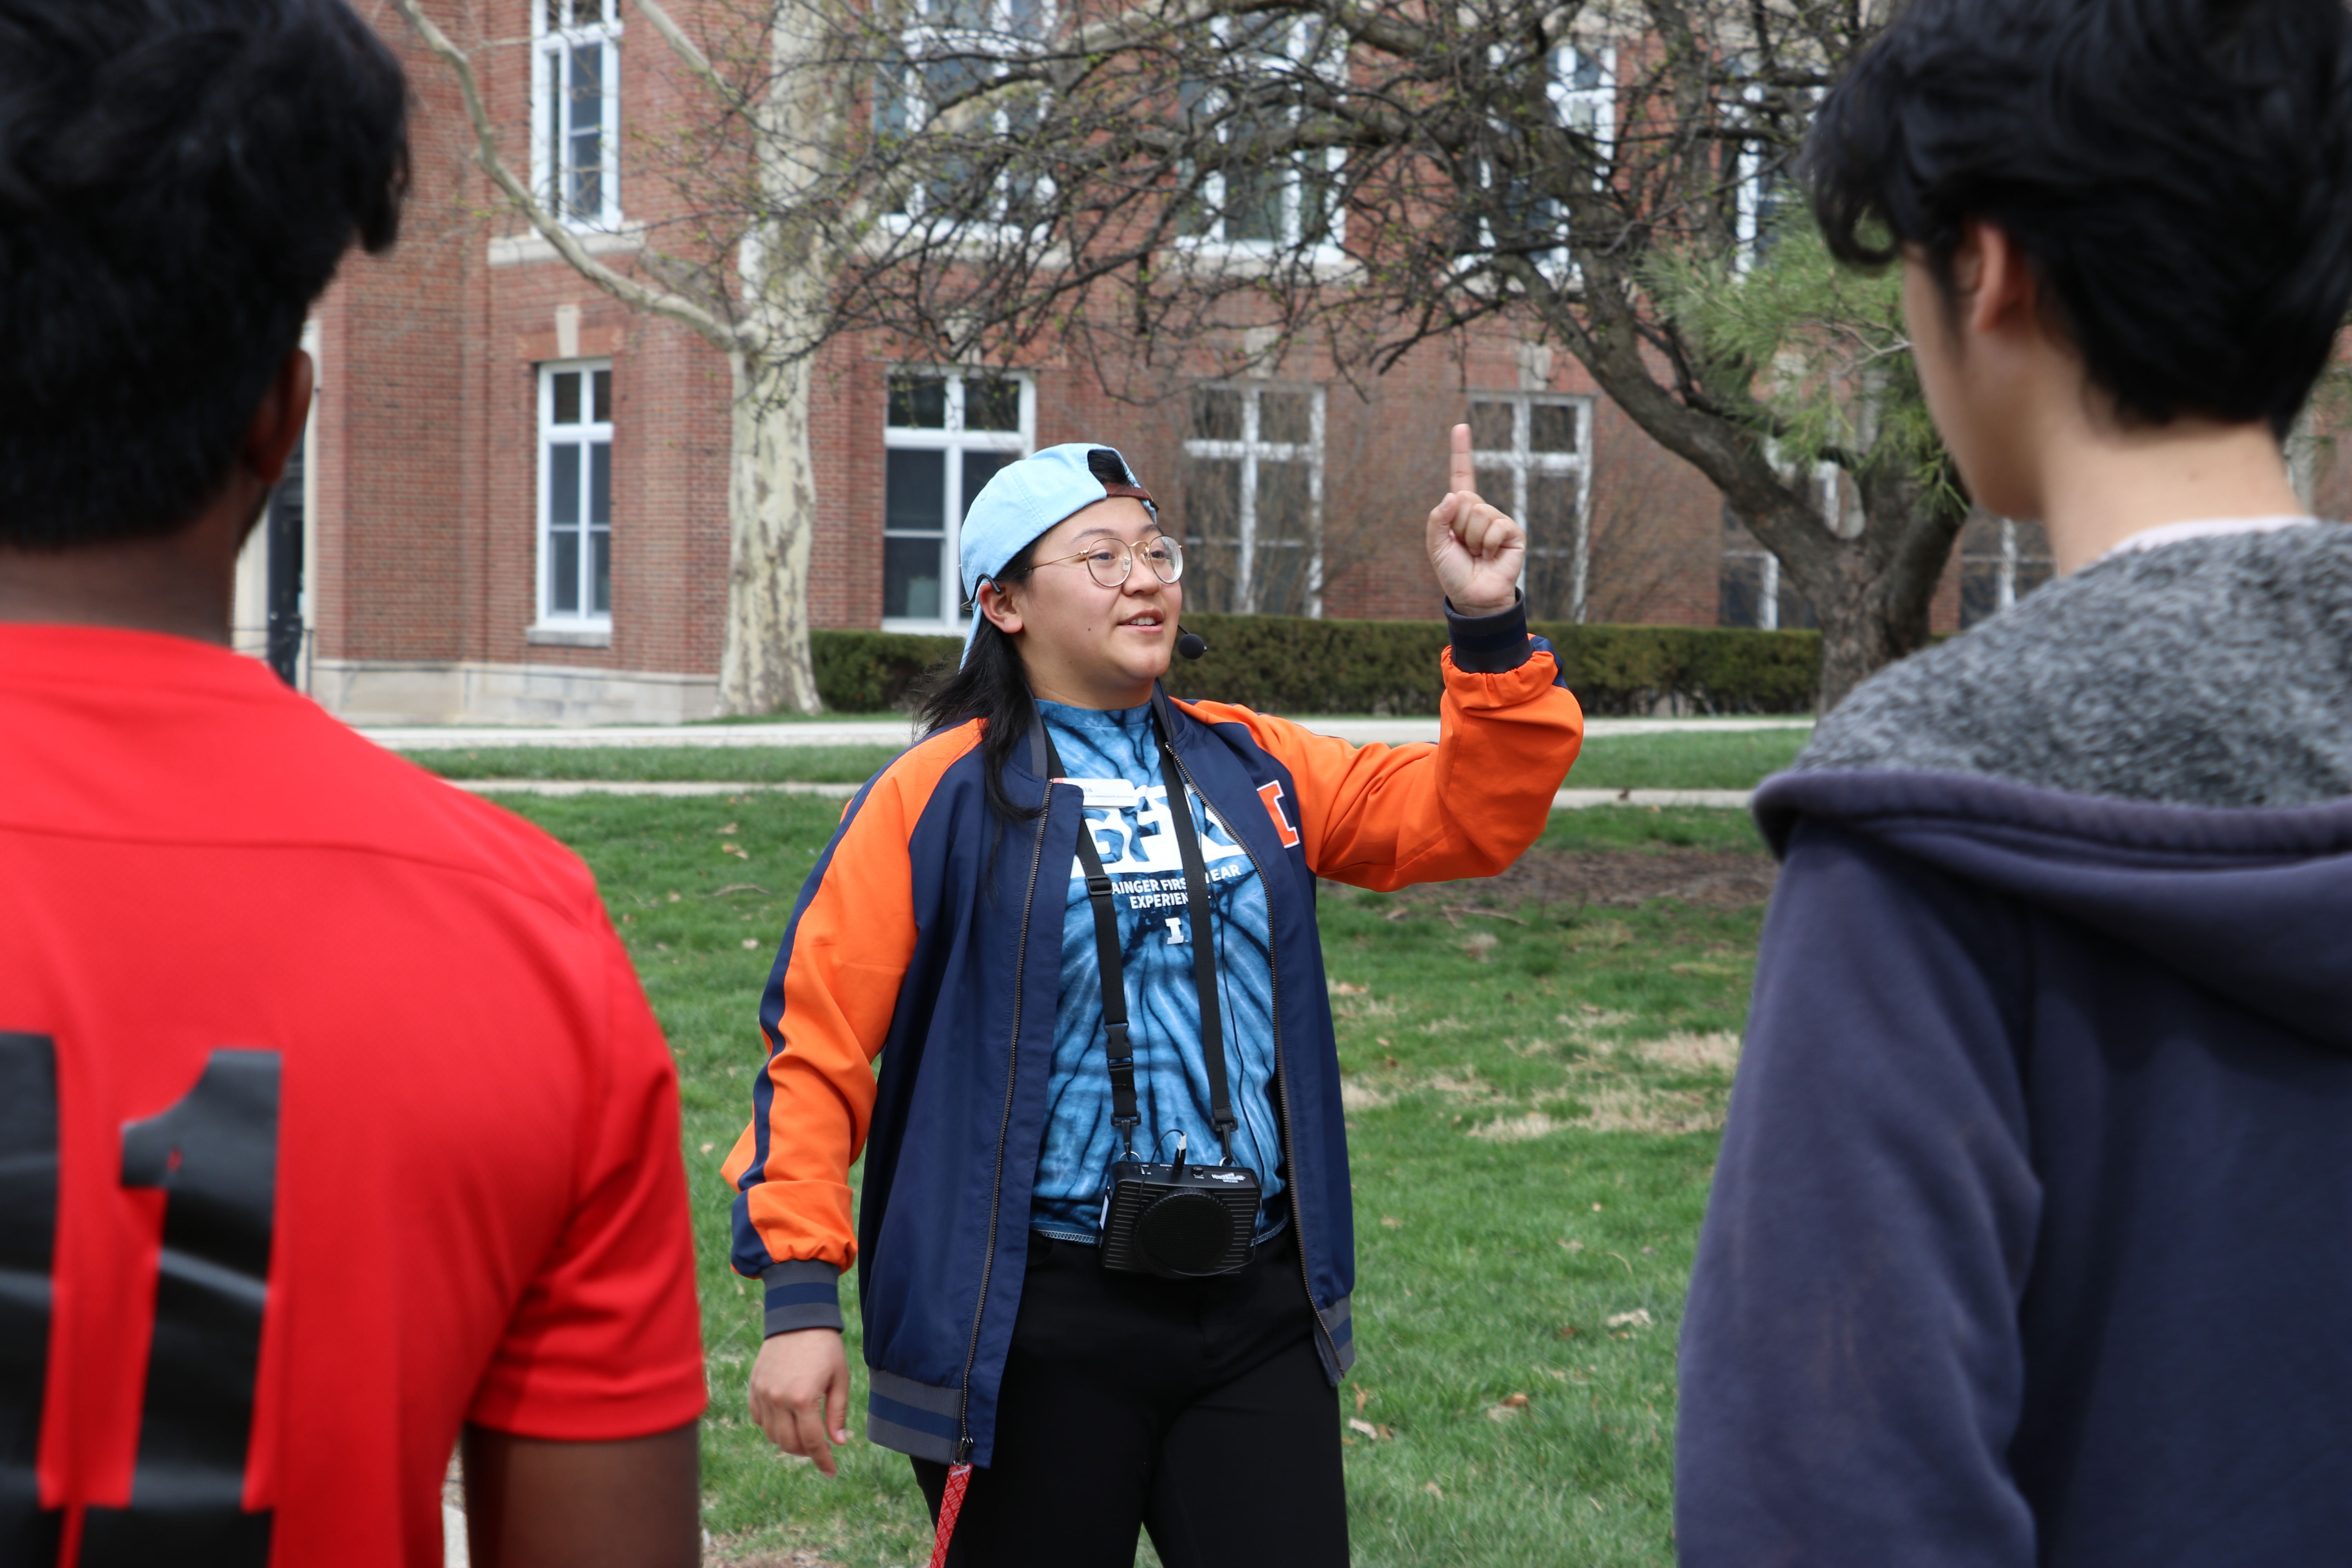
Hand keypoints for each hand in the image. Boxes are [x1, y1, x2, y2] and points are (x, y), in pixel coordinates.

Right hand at [748, 1328, 850, 1476]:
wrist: (798, 1318)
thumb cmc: (825, 1347)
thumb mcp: (840, 1378)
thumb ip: (837, 1413)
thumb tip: (838, 1443)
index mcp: (803, 1398)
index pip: (812, 1442)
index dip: (823, 1460)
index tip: (831, 1472)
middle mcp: (778, 1399)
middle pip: (789, 1444)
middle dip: (807, 1452)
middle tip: (820, 1447)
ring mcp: (762, 1393)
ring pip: (772, 1435)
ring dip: (789, 1441)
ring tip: (805, 1433)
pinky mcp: (754, 1386)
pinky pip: (758, 1419)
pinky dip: (772, 1426)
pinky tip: (786, 1421)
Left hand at [1427, 422, 1526, 615]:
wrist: (1474, 597)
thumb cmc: (1454, 572)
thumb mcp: (1436, 545)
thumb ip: (1438, 519)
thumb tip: (1453, 495)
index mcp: (1461, 511)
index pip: (1462, 476)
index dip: (1461, 452)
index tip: (1461, 426)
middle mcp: (1481, 511)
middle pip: (1464, 499)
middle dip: (1458, 526)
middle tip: (1464, 548)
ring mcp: (1498, 521)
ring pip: (1479, 514)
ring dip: (1472, 539)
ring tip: (1477, 554)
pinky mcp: (1514, 532)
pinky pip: (1495, 526)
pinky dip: (1488, 544)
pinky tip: (1490, 557)